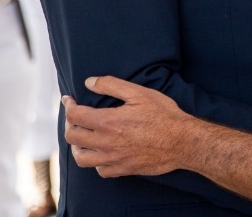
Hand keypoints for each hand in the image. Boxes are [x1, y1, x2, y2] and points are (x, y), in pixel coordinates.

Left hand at [63, 76, 191, 177]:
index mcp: (108, 122)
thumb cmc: (164, 115)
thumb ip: (111, 85)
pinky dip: (96, 161)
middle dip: (70, 124)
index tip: (69, 99)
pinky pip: (99, 170)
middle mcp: (106, 143)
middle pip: (72, 136)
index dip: (68, 105)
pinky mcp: (122, 170)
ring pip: (81, 158)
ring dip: (77, 146)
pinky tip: (102, 152)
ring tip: (83, 137)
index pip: (75, 115)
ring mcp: (113, 159)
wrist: (183, 141)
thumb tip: (90, 82)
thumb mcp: (139, 93)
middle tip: (76, 116)